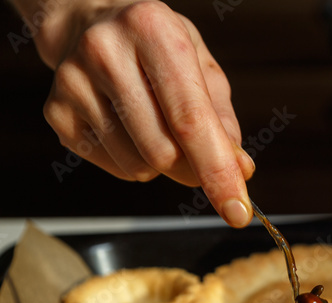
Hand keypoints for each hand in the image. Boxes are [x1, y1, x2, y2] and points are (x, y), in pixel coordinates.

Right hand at [36, 0, 253, 225]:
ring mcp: (73, 82)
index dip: (218, 172)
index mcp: (152, 30)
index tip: (237, 212)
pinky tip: (129, 128)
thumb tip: (239, 169)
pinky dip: (135, 163)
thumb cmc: (156, 48)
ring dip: (161, 165)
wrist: (90, 24)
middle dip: (192, 168)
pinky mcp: (56, 112)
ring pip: (138, 166)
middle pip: (163, 152)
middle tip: (198, 156)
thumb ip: (223, 119)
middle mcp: (105, 52)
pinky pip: (115, 168)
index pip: (190, 120)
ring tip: (156, 127)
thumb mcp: (202, 66)